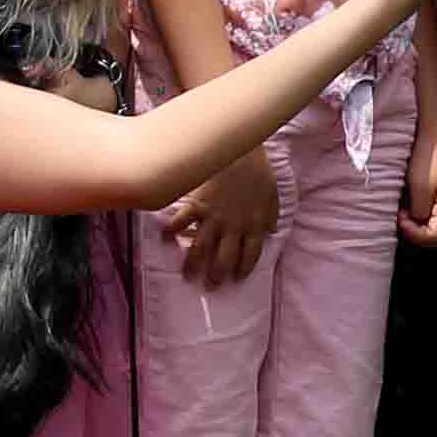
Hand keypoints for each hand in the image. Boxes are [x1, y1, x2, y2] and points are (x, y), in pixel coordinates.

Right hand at [164, 144, 280, 287]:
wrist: (240, 149)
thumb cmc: (258, 169)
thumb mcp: (273, 194)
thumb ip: (271, 214)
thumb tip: (271, 230)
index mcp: (254, 225)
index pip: (250, 255)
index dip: (243, 269)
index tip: (236, 278)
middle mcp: (233, 227)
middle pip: (224, 258)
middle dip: (217, 275)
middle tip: (210, 287)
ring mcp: (214, 217)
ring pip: (201, 248)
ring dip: (193, 264)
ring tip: (187, 276)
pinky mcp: (198, 204)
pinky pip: (182, 221)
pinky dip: (171, 230)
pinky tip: (163, 237)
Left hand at [403, 113, 436, 244]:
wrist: (434, 131)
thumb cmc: (428, 156)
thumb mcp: (420, 186)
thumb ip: (419, 211)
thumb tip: (416, 223)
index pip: (434, 237)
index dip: (414, 234)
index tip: (400, 219)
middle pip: (434, 231)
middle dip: (414, 228)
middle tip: (399, 214)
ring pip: (430, 221)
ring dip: (414, 219)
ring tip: (401, 205)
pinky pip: (430, 209)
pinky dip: (416, 208)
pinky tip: (406, 198)